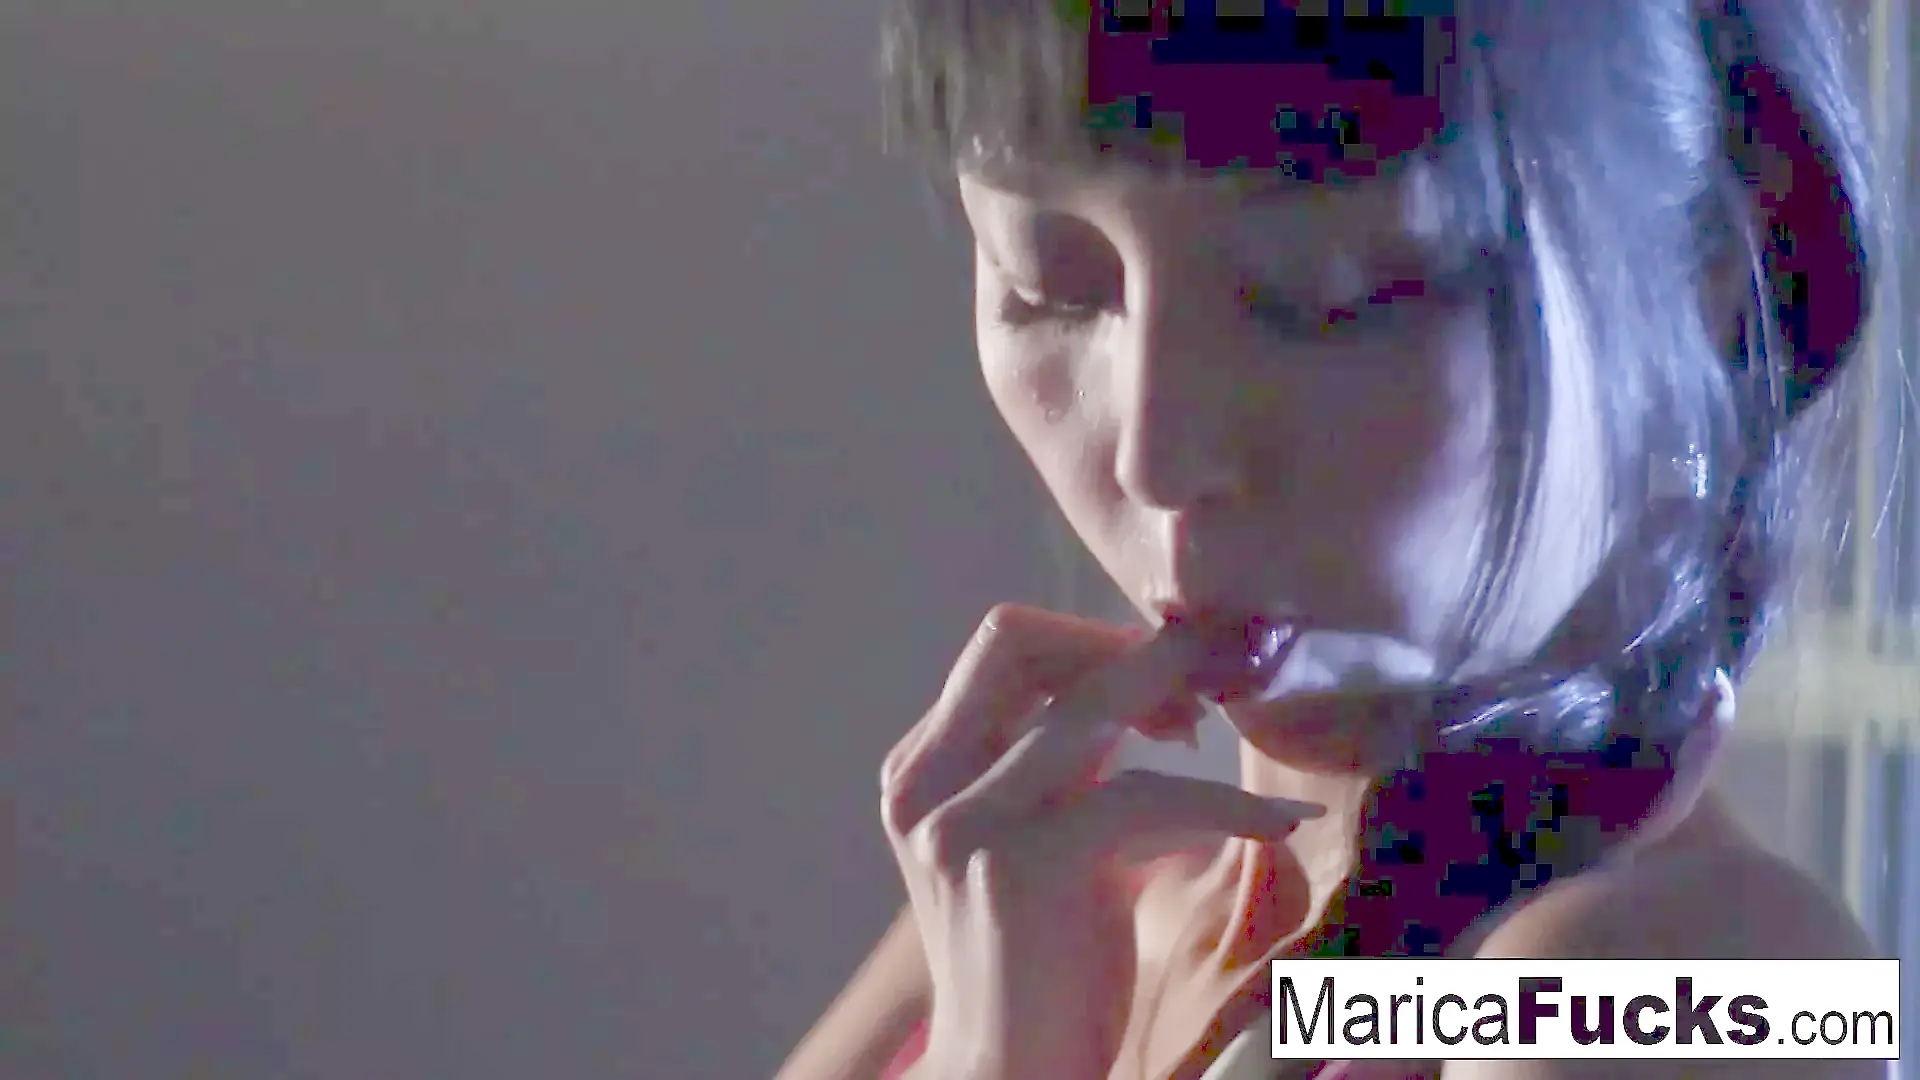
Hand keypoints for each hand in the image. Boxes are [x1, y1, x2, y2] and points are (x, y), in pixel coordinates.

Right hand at [879, 604, 1324, 1079]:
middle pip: (1017, 640)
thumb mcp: (1037, 844)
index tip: (1167, 675)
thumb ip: (1063, 767)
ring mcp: (966, 823)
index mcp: (921, 773)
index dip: (1093, 640)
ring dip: (1177, 689)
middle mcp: (926, 786)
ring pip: (1087, 704)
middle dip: (1122, 644)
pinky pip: (1146, 795)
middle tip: (1207, 678)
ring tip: (1240, 715)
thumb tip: (1151, 686)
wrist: (1010, 1077)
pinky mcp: (1025, 865)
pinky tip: (1280, 821)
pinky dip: (1228, 802)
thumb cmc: (1040, 970)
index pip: (1002, 646)